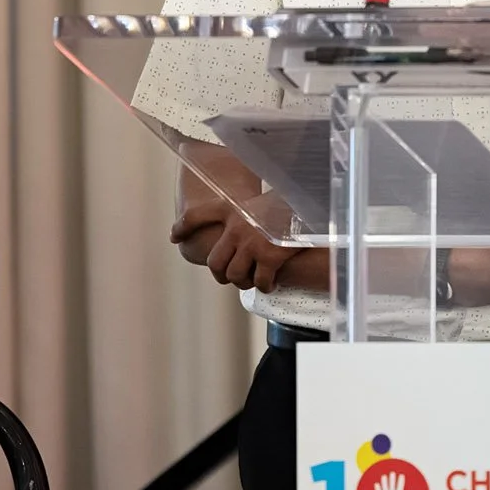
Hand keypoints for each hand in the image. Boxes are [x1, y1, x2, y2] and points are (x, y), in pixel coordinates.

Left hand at [170, 196, 301, 292]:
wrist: (313, 203)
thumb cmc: (289, 203)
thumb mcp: (259, 202)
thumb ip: (243, 216)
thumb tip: (234, 239)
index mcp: (230, 208)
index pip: (195, 216)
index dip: (183, 228)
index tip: (176, 238)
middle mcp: (236, 226)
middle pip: (215, 263)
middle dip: (222, 275)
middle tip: (232, 278)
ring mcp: (252, 243)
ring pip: (235, 276)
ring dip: (244, 283)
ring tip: (253, 281)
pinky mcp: (271, 256)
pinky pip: (260, 282)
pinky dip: (265, 286)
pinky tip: (271, 283)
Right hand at [372, 469, 413, 489]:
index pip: (400, 487)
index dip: (401, 481)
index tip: (402, 475)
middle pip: (392, 486)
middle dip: (392, 480)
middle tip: (392, 473)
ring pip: (385, 488)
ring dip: (384, 482)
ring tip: (384, 476)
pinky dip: (378, 489)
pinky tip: (377, 484)